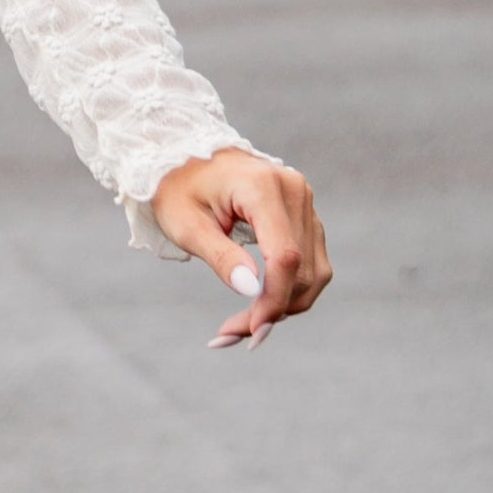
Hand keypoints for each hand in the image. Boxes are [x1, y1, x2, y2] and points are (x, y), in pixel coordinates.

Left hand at [150, 143, 330, 350]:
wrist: (186, 157)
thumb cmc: (178, 189)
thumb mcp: (185, 224)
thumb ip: (220, 256)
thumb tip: (251, 292)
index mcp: (263, 186)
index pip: (285, 256)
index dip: (272, 300)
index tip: (249, 332)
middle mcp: (294, 191)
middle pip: (302, 270)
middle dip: (272, 310)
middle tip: (229, 335)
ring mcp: (305, 202)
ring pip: (313, 272)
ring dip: (283, 306)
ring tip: (240, 326)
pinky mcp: (305, 216)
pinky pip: (310, 264)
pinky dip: (288, 291)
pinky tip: (258, 307)